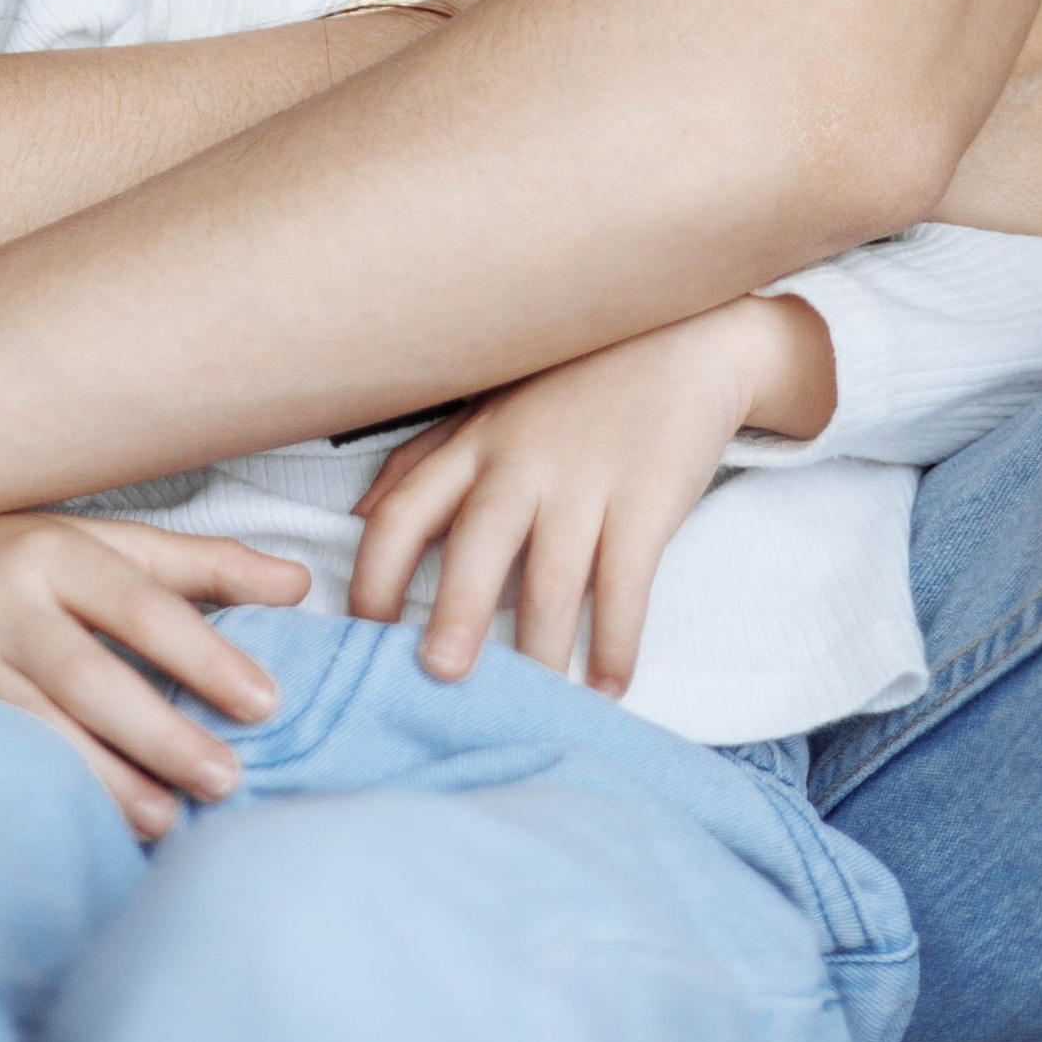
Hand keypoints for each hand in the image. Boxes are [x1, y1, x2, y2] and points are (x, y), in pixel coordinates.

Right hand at [0, 512, 309, 839]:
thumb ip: (196, 567)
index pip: (143, 605)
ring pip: (42, 731)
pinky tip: (89, 825)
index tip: (265, 702)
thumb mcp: (95, 543)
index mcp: (54, 549)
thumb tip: (299, 583)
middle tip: (227, 779)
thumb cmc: (1, 558)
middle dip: (163, 735)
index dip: (207, 655)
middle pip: (93, 677)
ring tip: (168, 819)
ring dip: (109, 782)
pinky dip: (48, 795)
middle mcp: (2, 600)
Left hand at [345, 295, 833, 700]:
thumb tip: (360, 512)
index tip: (363, 635)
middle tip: (441, 674)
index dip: (374, 572)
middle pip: (477, 542)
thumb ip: (425, 458)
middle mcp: (520, 461)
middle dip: (457, 612)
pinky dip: (616, 642)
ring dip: (540, 650)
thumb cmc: (572, 383)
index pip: (404, 508)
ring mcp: (585, 479)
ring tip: (531, 703)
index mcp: (474, 444)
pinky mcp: (646, 498)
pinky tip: (608, 686)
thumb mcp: (489, 408)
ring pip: (553, 577)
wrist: (681, 338)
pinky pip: (627, 582)